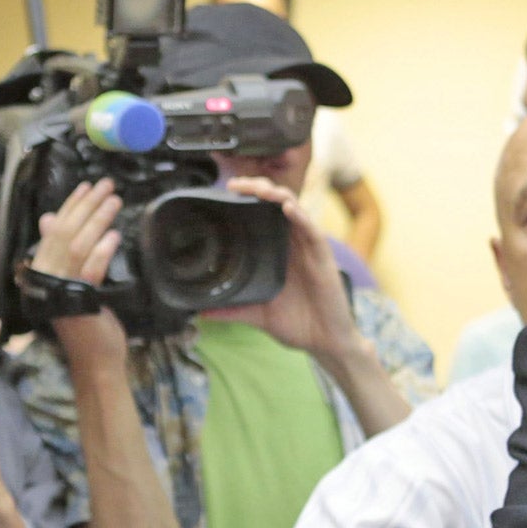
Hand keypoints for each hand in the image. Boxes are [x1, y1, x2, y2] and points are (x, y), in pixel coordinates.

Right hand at [31, 179, 126, 364]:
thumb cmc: (87, 322)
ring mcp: (61, 290)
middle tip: (106, 185)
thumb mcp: (73, 282)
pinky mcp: (80, 302)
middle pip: (65, 234)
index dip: (71, 206)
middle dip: (87, 205)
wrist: (95, 360)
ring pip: (77, 246)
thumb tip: (49, 218)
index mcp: (42, 271)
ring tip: (114, 201)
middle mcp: (46, 278)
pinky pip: (90, 270)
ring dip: (97, 220)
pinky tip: (115, 235)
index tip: (86, 186)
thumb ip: (60, 252)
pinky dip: (102, 250)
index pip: (55, 230)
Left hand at [205, 176, 360, 362]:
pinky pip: (312, 231)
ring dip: (276, 194)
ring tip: (258, 188)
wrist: (326, 343)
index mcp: (280, 252)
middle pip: (277, 203)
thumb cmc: (299, 325)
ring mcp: (309, 248)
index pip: (264, 215)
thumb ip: (231, 311)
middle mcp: (294, 244)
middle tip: (235, 184)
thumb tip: (200, 312)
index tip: (226, 191)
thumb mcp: (258, 316)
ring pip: (294, 209)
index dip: (248, 199)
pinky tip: (286, 208)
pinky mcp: (323, 257)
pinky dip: (300, 216)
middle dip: (258, 188)